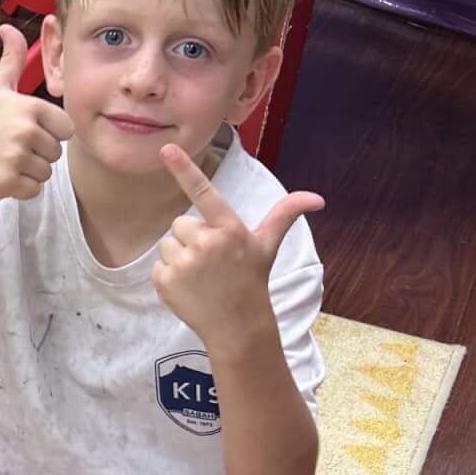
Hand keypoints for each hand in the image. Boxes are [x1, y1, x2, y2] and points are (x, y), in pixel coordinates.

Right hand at [0, 25, 75, 200]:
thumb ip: (12, 59)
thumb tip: (9, 27)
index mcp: (30, 107)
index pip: (66, 129)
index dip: (49, 133)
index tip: (26, 130)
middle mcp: (24, 131)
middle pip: (55, 152)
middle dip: (37, 154)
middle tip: (11, 147)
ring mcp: (16, 158)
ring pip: (45, 172)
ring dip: (29, 171)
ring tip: (6, 160)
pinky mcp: (8, 182)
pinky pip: (34, 190)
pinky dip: (20, 188)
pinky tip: (2, 175)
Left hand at [150, 143, 322, 349]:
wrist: (237, 325)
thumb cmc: (251, 279)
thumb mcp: (267, 245)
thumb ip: (284, 215)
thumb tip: (317, 198)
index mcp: (229, 229)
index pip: (204, 192)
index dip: (185, 169)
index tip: (167, 149)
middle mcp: (206, 243)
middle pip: (180, 223)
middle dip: (191, 238)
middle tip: (211, 260)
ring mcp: (184, 263)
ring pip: (167, 243)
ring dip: (179, 256)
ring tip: (201, 274)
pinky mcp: (165, 281)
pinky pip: (158, 265)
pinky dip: (169, 275)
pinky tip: (189, 287)